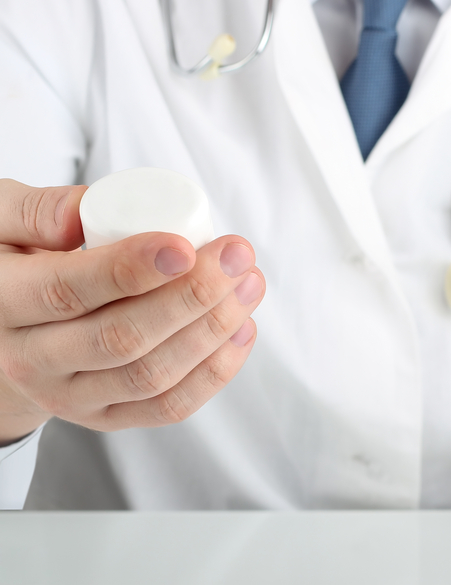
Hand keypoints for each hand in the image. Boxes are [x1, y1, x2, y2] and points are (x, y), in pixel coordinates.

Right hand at [0, 179, 264, 445]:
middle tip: (237, 254)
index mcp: (2, 304)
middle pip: (122, 340)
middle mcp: (31, 361)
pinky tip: (242, 327)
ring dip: (214, 329)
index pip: (68, 291)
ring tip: (249, 282)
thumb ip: (37, 210)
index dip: (131, 270)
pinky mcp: (105, 417)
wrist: (1, 328)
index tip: (185, 246)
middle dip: (192, 296)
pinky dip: (215, 371)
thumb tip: (85, 212)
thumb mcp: (1, 219)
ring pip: (152, 377)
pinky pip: (167, 407)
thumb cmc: (11, 258)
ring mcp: (69, 397)